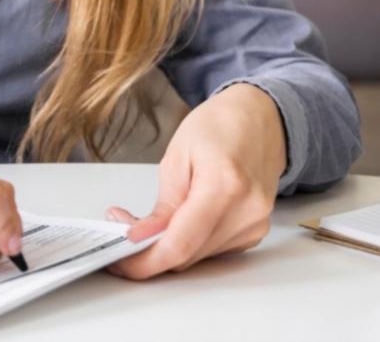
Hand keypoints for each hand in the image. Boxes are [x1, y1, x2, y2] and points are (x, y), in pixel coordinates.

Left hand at [106, 83, 286, 278]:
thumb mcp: (177, 156)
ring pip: (198, 256)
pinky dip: (190, 242)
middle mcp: (246, 211)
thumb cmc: (219, 126)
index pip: (180, 244)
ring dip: (170, 246)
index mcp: (225, 185)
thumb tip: (141, 239)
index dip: (145, 260)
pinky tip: (181, 219)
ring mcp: (255, 224)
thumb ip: (163, 204)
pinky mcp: (255, 231)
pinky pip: (212, 250)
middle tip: (124, 227)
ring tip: (153, 218)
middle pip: (188, 255)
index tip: (120, 258)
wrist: (259, 119)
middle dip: (151, 250)